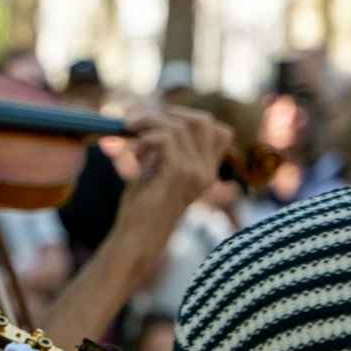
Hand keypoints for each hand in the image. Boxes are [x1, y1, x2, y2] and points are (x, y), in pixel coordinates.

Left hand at [119, 105, 231, 224]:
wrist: (138, 236)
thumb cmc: (143, 207)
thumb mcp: (159, 172)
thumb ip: (165, 151)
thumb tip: (154, 122)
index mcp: (207, 170)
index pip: (220, 130)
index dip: (190, 117)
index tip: (161, 121)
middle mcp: (207, 170)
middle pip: (203, 121)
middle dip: (170, 114)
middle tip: (142, 122)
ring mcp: (195, 172)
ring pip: (179, 126)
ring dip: (148, 125)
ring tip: (130, 139)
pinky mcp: (177, 174)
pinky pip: (165, 139)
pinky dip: (144, 139)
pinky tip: (133, 155)